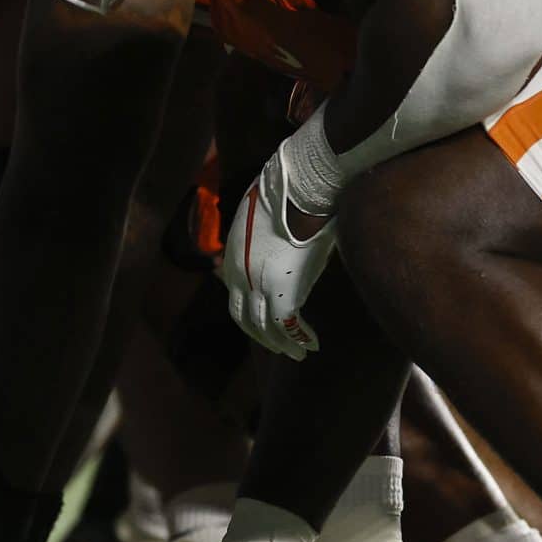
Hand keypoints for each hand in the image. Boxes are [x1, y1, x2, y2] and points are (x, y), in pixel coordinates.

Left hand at [221, 151, 335, 359]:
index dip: (246, 309)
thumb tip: (275, 231)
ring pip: (263, 326)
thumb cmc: (287, 191)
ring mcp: (259, 283)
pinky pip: (287, 325)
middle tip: (275, 347)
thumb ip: (261, 230)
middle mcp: (238, 273)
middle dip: (258, 335)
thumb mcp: (261, 212)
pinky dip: (298, 339)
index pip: (232, 292)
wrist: (299, 186)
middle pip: (242, 315)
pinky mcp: (283, 290)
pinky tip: (310, 346)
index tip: (261, 320)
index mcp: (232, 254)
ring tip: (296, 354)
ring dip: (280, 344)